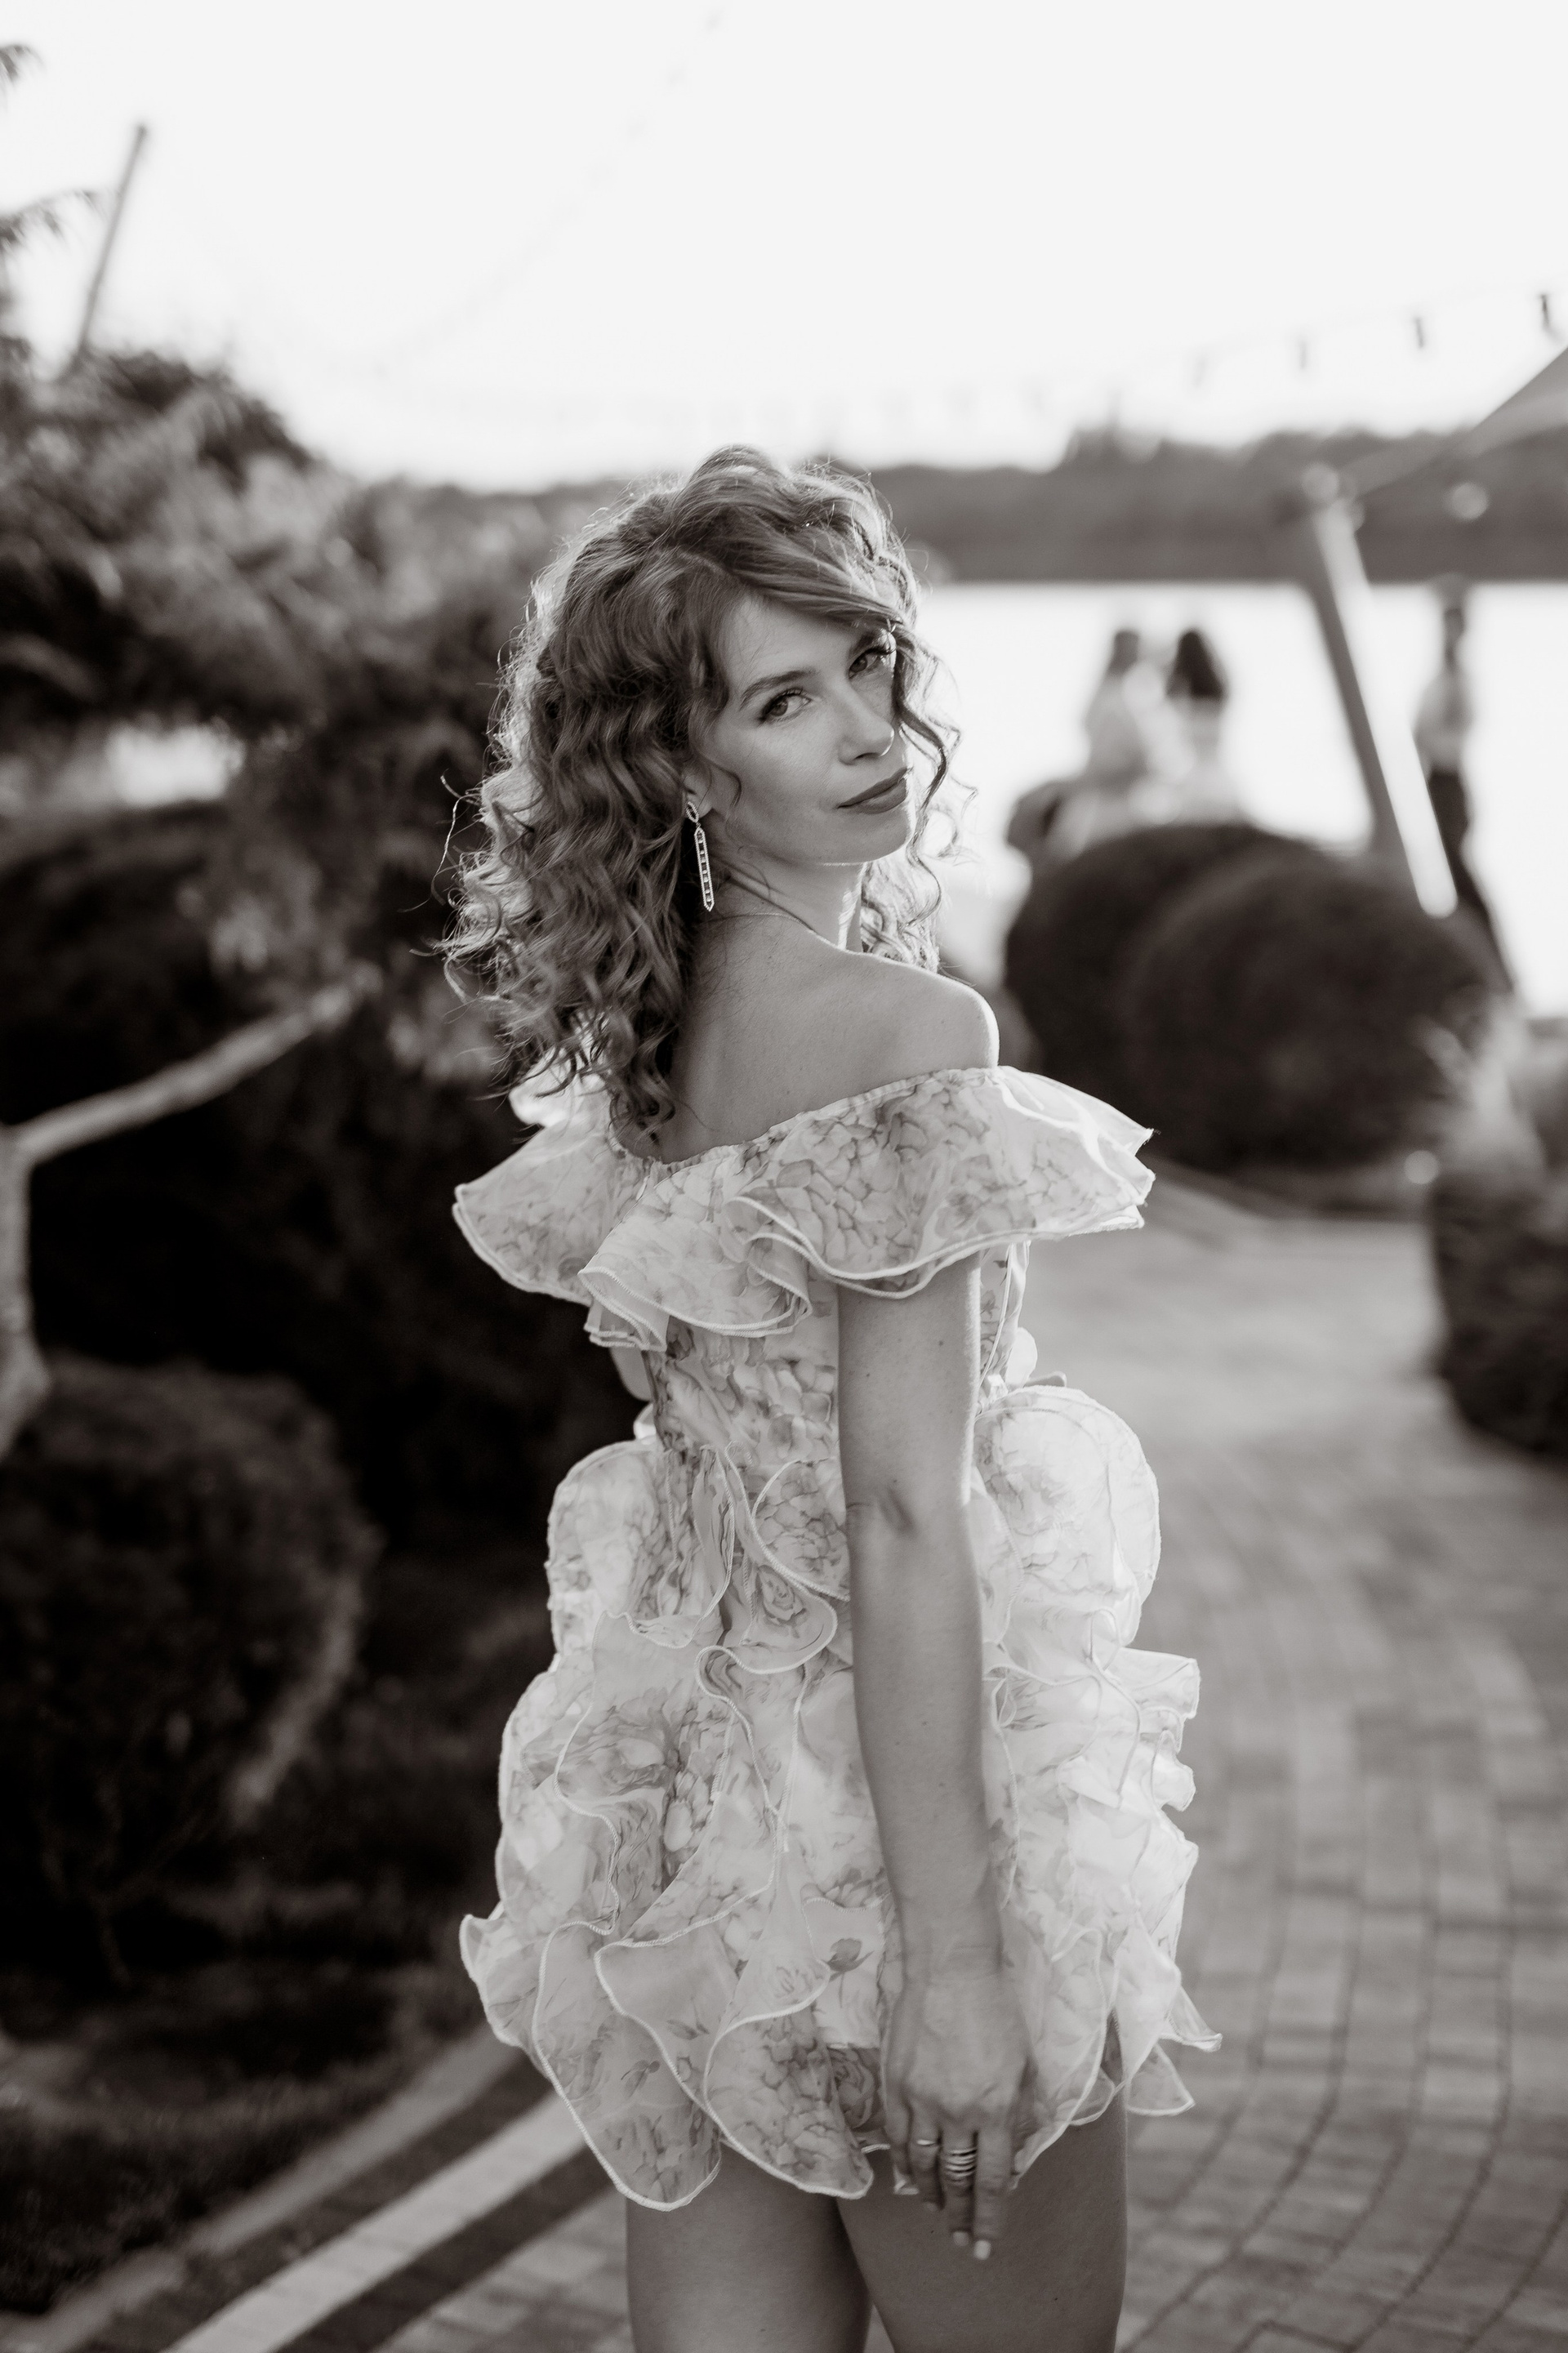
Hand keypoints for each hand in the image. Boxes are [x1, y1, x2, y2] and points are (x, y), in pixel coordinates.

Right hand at [885, 1960, 1032, 2258]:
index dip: (991, 2218)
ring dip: (932, 2197)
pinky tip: (908, 2178)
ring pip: (924, 2165)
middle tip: (963, 2244)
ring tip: (937, 2216)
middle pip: (958, 2180)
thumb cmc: (996, 2010)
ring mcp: (923, 2099)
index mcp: (996, 2108)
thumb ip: (1022, 2113)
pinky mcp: (896, 2083)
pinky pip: (898, 2137)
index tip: (987, 2246)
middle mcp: (958, 2111)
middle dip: (962, 2218)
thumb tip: (1015, 2157)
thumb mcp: (1025, 2064)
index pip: (995, 2181)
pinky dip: (903, 2163)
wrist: (951, 1967)